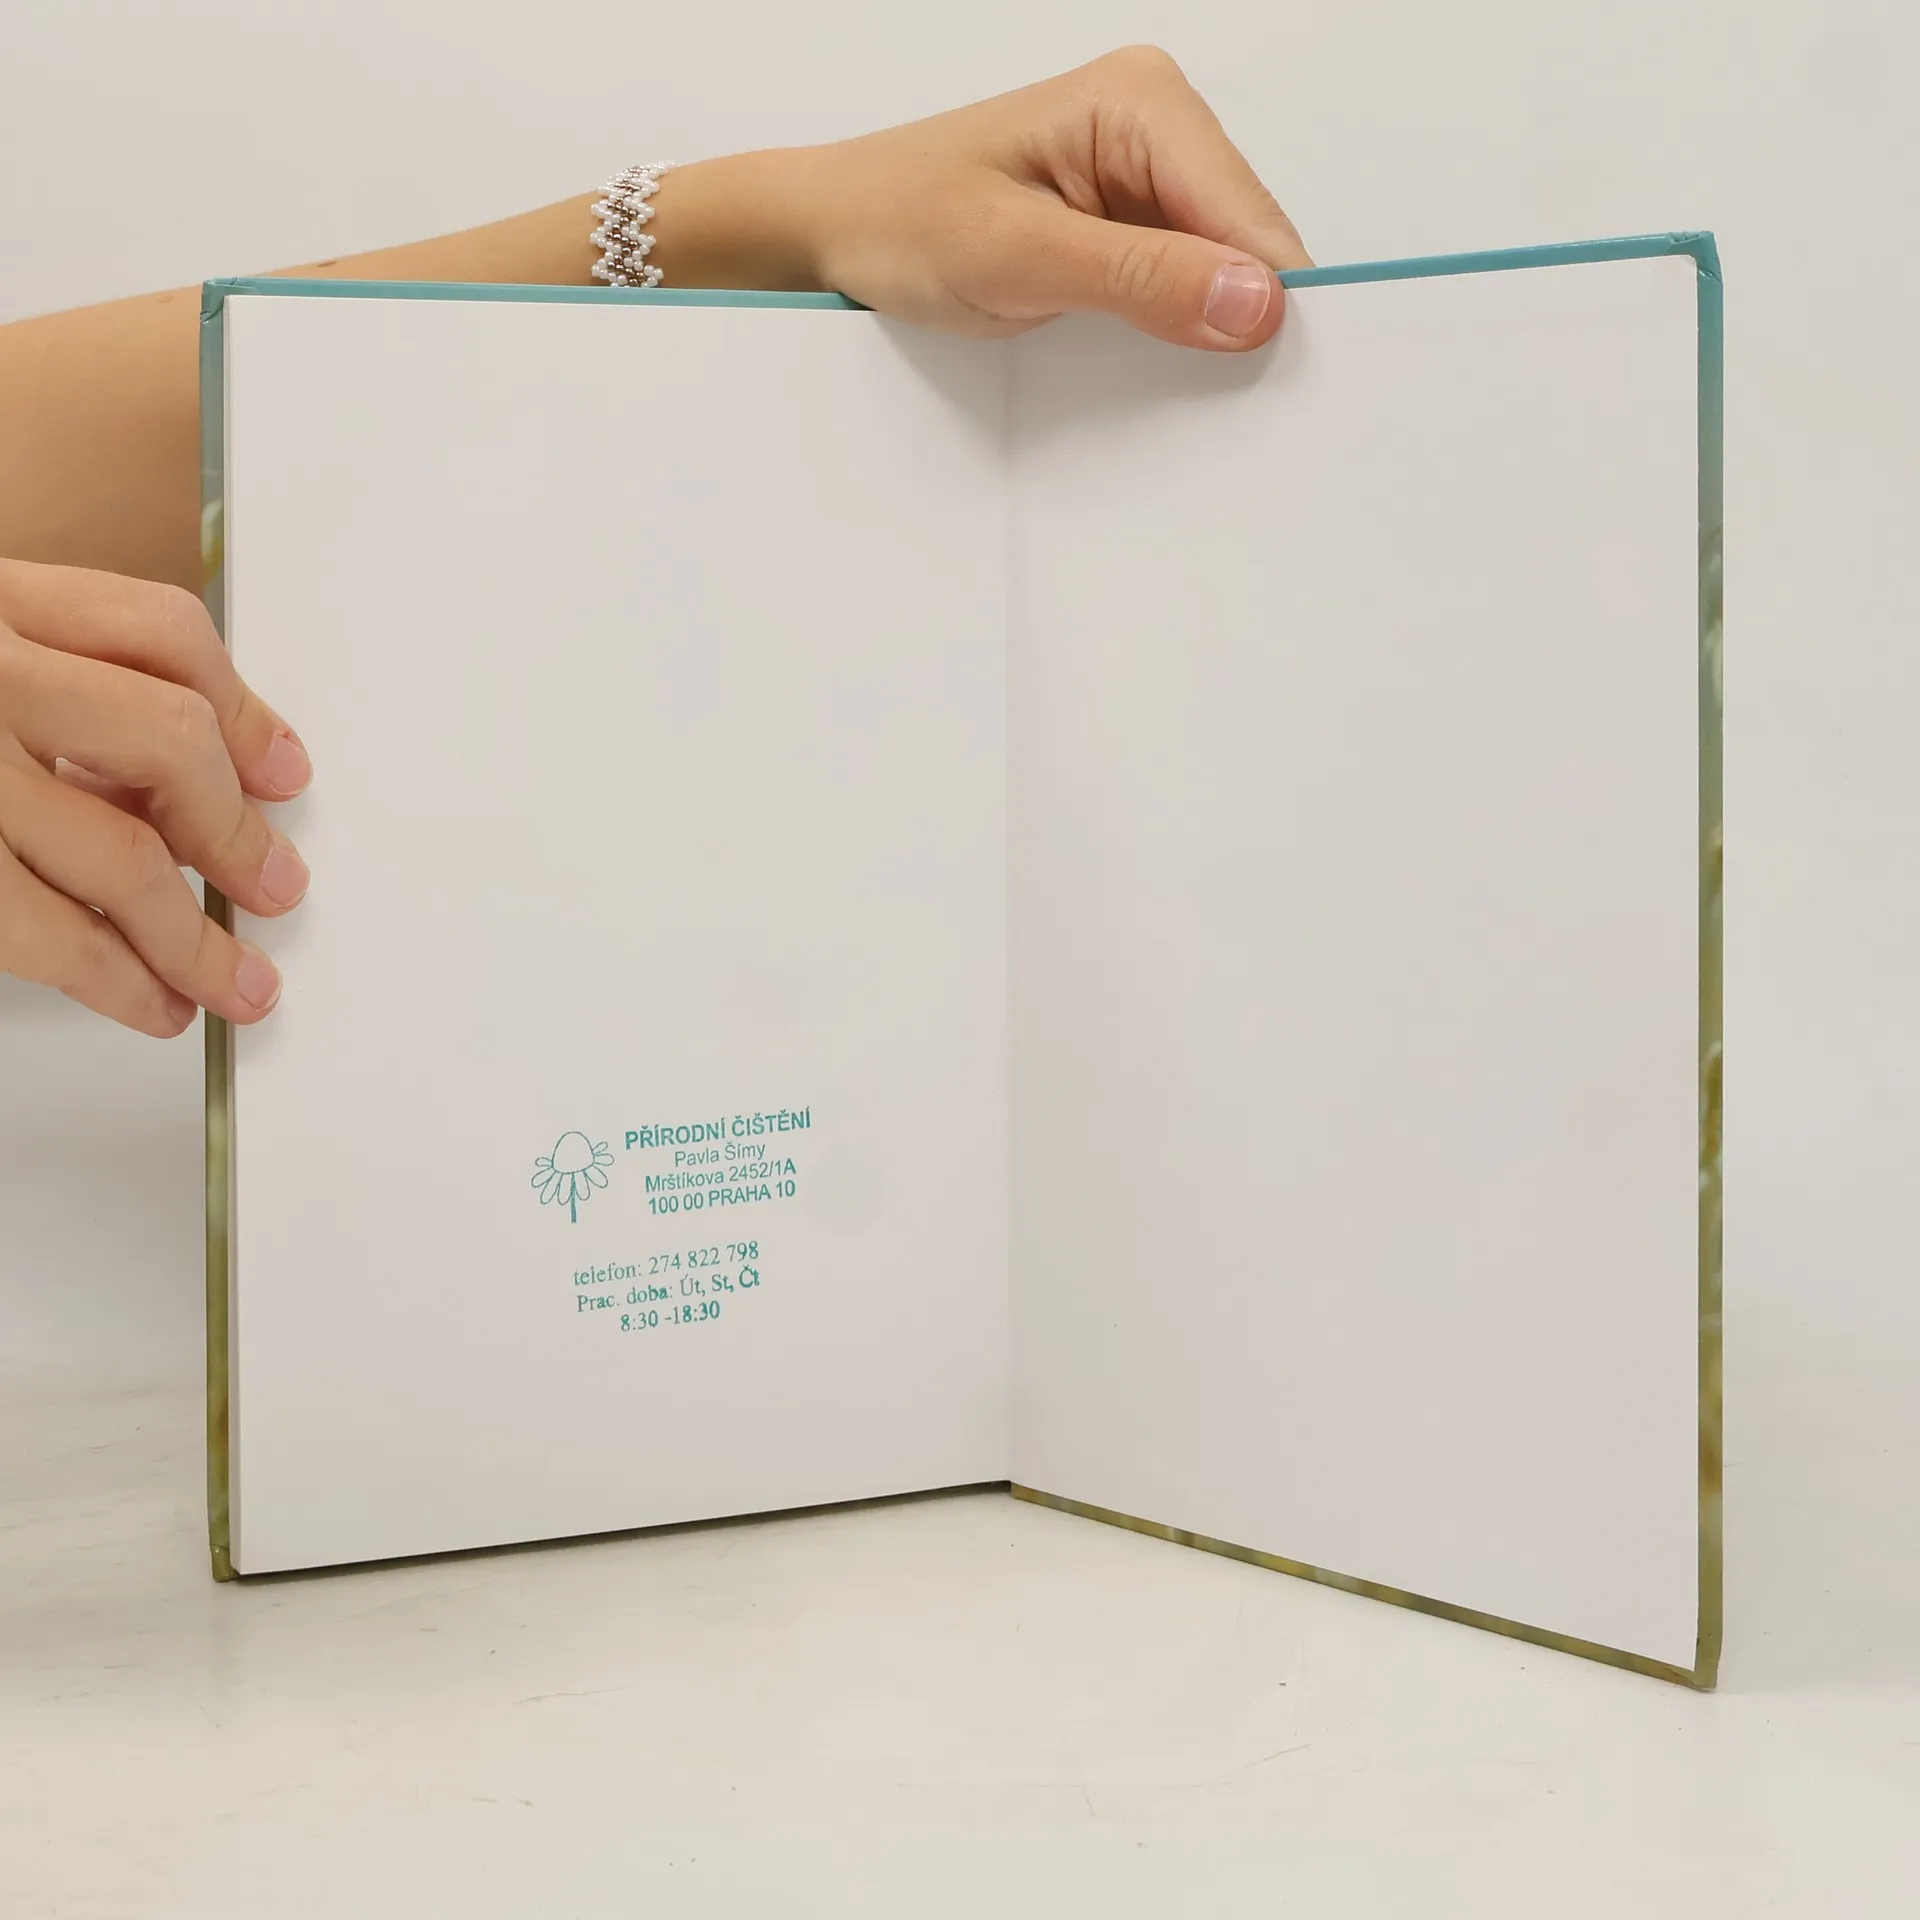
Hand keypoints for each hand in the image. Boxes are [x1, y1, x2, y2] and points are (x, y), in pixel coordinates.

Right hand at [0, 560, 309, 1035]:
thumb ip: (54, 683)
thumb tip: (199, 768)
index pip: (156, 630)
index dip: (241, 709)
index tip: (285, 769)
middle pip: (166, 738)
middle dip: (234, 830)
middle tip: (278, 887)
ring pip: (123, 854)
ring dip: (194, 937)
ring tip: (234, 983)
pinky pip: (51, 932)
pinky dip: (118, 979)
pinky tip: (152, 1000)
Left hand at [791, 46, 1311, 350]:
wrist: (837, 228)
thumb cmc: (900, 220)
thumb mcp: (1016, 257)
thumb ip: (1138, 279)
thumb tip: (1256, 303)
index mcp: (1141, 102)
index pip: (1249, 215)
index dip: (1274, 304)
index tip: (1276, 387)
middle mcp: (1157, 126)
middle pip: (1248, 244)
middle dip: (1239, 320)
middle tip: (1218, 407)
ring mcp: (1146, 177)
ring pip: (1222, 273)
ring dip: (1205, 332)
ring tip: (1169, 384)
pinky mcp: (1127, 225)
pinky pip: (1182, 286)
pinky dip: (1173, 332)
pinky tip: (1145, 362)